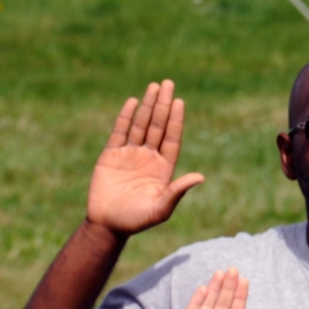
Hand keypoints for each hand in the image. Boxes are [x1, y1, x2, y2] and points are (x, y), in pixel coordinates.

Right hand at [88, 81, 204, 235]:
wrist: (108, 225)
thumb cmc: (137, 220)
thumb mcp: (161, 208)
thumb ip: (178, 191)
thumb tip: (200, 177)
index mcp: (164, 167)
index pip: (172, 137)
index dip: (176, 120)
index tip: (179, 102)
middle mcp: (149, 157)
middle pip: (158, 125)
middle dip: (163, 105)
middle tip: (168, 83)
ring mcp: (130, 154)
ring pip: (141, 125)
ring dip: (148, 106)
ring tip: (154, 86)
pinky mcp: (111, 155)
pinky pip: (120, 132)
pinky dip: (125, 117)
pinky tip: (133, 102)